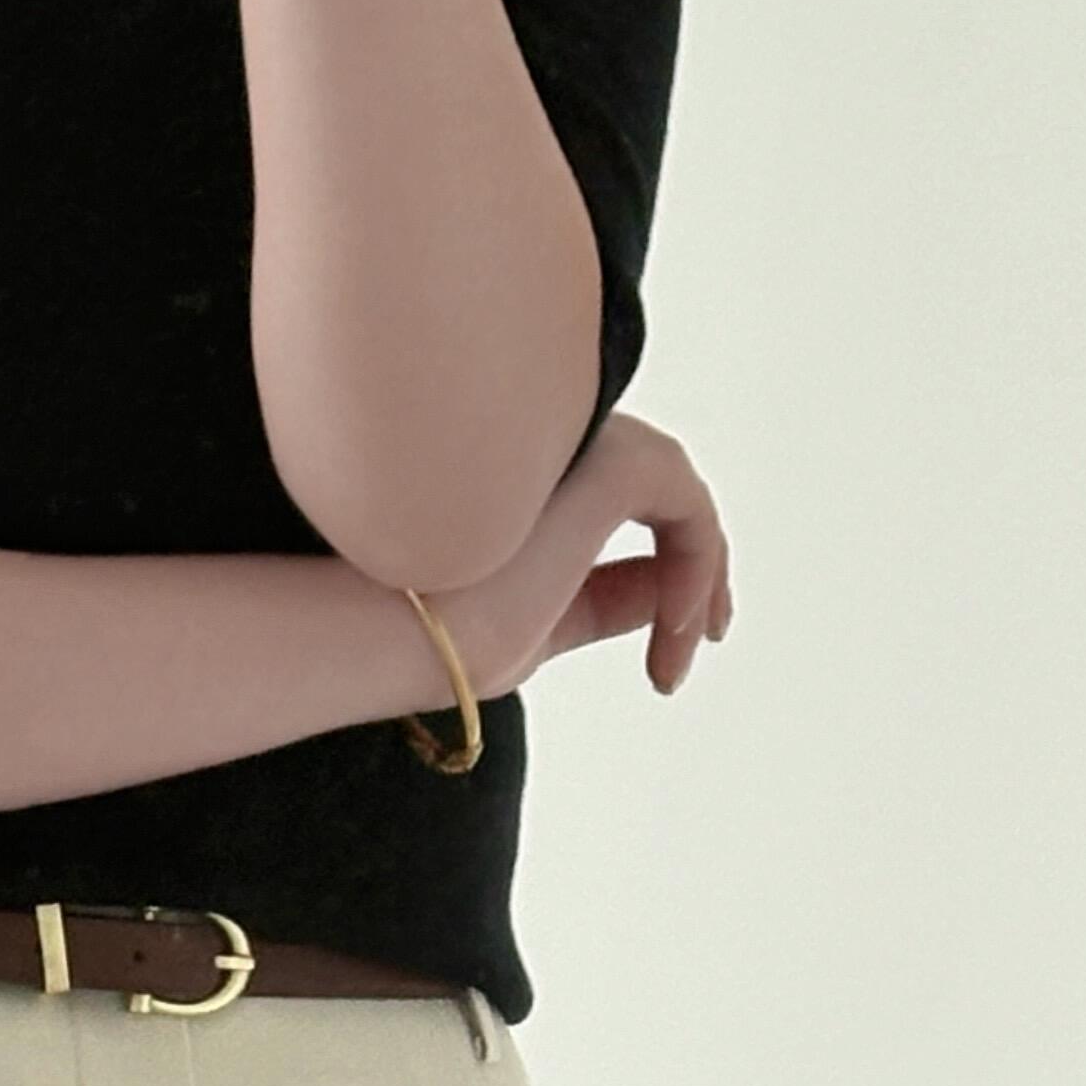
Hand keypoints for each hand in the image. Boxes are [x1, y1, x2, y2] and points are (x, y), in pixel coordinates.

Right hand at [432, 410, 735, 705]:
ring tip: (688, 643)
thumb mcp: (539, 621)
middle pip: (646, 483)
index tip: (666, 646)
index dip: (653, 565)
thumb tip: (665, 595)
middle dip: (688, 559)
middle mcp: (544, 439)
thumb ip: (601, 599)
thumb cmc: (429, 635)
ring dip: (698, 568)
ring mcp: (576, 442)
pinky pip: (686, 508)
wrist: (385, 630)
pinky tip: (678, 630)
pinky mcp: (612, 463)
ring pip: (672, 488)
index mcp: (512, 467)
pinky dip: (698, 567)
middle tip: (700, 635)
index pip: (606, 494)